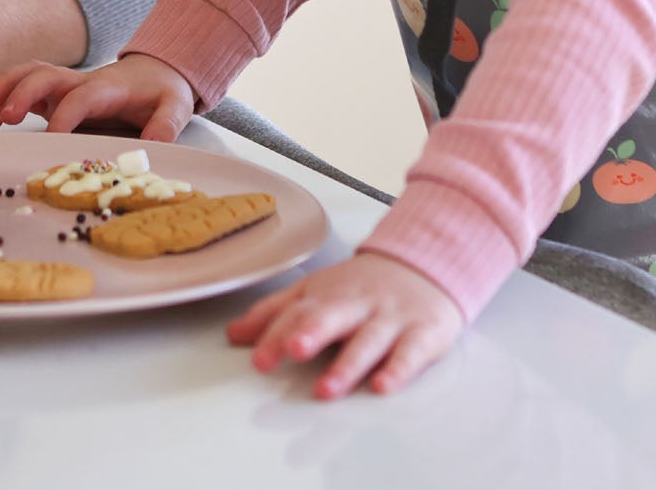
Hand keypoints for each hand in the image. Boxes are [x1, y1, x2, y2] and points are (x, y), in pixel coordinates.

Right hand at [0, 53, 195, 140]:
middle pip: (47, 75)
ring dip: (7, 87)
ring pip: (31, 74)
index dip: (66, 114)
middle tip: (5, 117)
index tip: (52, 137)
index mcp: (109, 88)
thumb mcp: (176, 105)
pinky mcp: (60, 93)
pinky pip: (28, 86)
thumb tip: (155, 144)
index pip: (82, 96)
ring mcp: (68, 86)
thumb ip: (166, 123)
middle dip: (23, 92)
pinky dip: (6, 95)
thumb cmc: (163, 90)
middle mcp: (83, 82)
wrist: (158, 70)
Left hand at [226, 253, 463, 398]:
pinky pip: (410, 353)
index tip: (259, 360)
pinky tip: (382, 386)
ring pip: (367, 341)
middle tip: (292, 350)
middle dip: (310, 333)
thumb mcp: (315, 292)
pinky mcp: (422, 334)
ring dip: (346, 365)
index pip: (297, 313)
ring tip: (326, 389)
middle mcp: (355, 306)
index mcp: (325, 295)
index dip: (276, 336)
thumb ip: (275, 313)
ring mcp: (389, 319)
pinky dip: (397, 370)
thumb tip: (233, 334)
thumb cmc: (360, 287)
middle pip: (331, 317)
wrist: (422, 266)